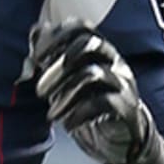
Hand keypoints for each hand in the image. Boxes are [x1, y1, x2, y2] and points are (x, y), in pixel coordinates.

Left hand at [30, 20, 153, 163]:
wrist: (119, 136)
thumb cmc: (87, 100)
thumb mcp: (66, 78)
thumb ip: (51, 55)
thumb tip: (36, 32)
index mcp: (99, 49)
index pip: (81, 28)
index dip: (56, 37)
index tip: (36, 57)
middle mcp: (113, 60)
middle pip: (88, 44)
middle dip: (59, 65)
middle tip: (39, 90)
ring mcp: (123, 81)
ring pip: (92, 74)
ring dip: (64, 95)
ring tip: (51, 114)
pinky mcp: (128, 106)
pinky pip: (103, 102)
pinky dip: (80, 113)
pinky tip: (68, 124)